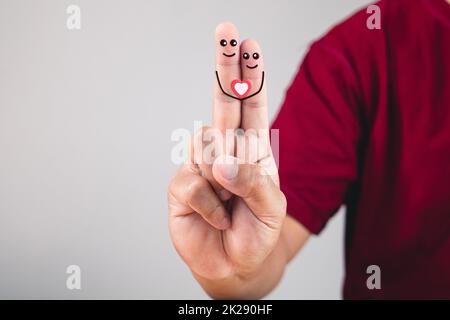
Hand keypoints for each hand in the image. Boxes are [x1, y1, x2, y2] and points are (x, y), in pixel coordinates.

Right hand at [168, 22, 285, 282]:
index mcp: (253, 149)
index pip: (251, 105)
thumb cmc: (257, 233)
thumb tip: (220, 160)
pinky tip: (216, 216)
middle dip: (226, 66)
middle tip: (226, 30)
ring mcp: (201, 166)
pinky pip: (193, 182)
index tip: (248, 45)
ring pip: (206, 145)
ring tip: (231, 204)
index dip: (250, 76)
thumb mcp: (271, 208)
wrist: (235, 266)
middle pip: (223, 102)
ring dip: (223, 177)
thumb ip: (252, 181)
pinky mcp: (181, 186)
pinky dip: (209, 204)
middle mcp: (225, 150)